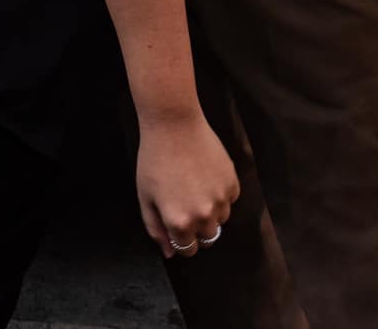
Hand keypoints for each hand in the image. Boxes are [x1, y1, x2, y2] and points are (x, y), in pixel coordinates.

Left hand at [136, 113, 239, 257]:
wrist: (174, 125)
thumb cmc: (154, 160)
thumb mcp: (145, 197)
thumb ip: (156, 229)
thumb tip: (169, 252)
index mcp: (180, 222)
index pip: (188, 250)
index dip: (181, 240)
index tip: (176, 226)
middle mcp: (204, 216)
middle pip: (207, 238)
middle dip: (196, 227)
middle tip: (184, 204)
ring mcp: (221, 200)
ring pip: (221, 220)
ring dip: (210, 212)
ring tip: (194, 187)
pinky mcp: (232, 183)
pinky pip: (230, 200)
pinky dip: (220, 194)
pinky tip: (205, 176)